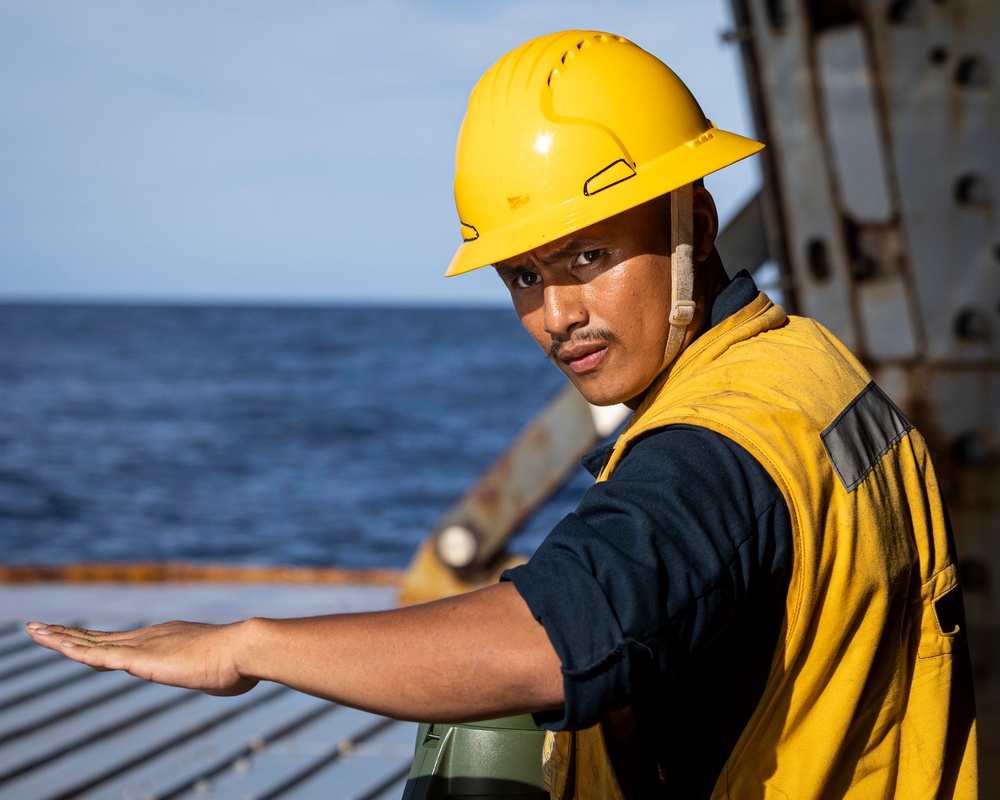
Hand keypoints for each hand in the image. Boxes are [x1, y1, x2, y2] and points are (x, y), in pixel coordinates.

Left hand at [25, 620, 258, 696]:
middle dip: (67, 633)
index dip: (95, 640)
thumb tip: (235, 678)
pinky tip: (54, 644)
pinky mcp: (140, 659)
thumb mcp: (225, 672)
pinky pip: (98, 655)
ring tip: (33, 630)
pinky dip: (73, 649)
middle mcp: (150, 636)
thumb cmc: (241, 663)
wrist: (244, 649)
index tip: (76, 637)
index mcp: (168, 639)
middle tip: (39, 627)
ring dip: (59, 637)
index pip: (122, 643)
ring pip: (91, 642)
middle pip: (98, 637)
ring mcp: (143, 646)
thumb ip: (219, 674)